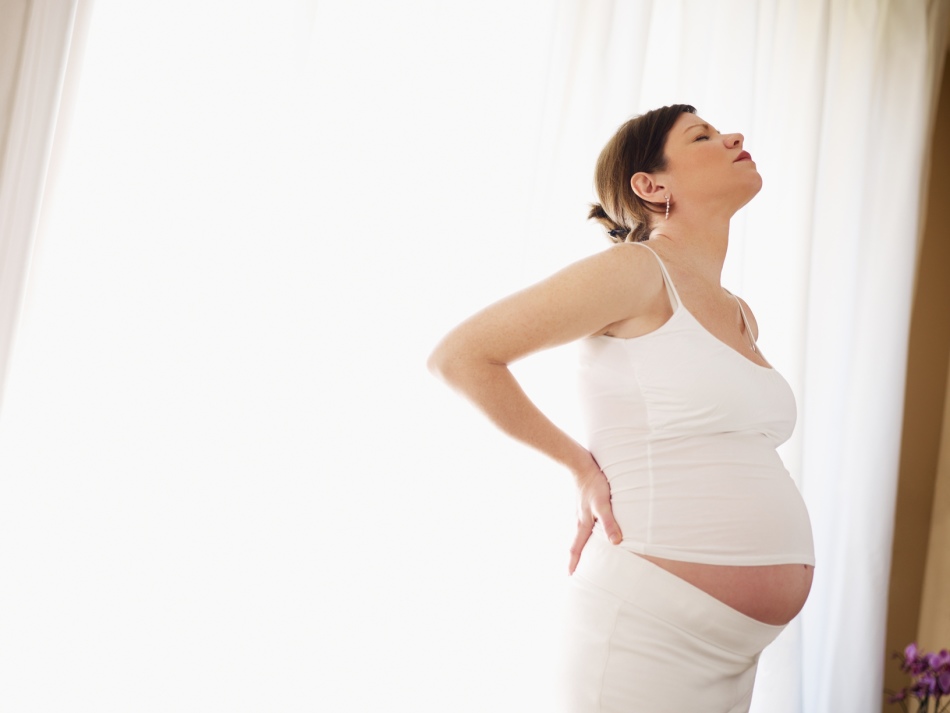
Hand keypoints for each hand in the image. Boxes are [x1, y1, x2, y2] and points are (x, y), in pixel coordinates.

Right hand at [568, 456, 621, 574]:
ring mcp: (581, 512)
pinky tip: (593, 530)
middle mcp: (580, 520)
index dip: (573, 563)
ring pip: (581, 534)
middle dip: (576, 558)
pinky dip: (587, 532)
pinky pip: (585, 524)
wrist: (581, 465)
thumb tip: (615, 543)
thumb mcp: (603, 504)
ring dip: (582, 545)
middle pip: (577, 543)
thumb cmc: (593, 484)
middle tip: (576, 571)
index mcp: (582, 524)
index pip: (576, 548)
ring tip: (587, 555)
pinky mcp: (585, 505)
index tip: (570, 576)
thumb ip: (609, 523)